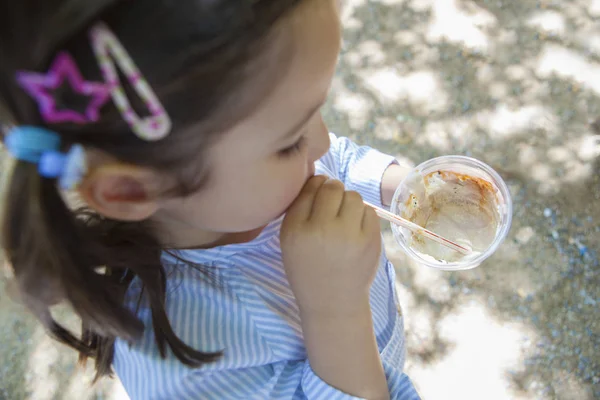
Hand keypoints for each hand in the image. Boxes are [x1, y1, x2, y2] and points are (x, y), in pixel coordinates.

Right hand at [280, 175, 381, 317]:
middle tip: (332, 205)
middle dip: (333, 190)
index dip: (316, 185)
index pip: (310, 188)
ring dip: (349, 202)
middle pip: (333, 187)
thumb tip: (320, 176)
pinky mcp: (371, 242)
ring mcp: (350, 236)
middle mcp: (322, 230)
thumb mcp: (290, 240)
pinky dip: (362, 216)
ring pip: (354, 196)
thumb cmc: (307, 267)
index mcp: (296, 230)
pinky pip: (369, 211)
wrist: (332, 302)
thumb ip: (300, 208)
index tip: (318, 194)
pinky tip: (355, 231)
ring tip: (343, 219)